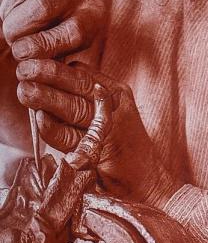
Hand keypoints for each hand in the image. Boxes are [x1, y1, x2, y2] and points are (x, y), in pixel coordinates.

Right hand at [0, 0, 104, 59]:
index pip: (72, 33)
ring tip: (8, 19)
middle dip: (18, 26)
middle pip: (43, 6)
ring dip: (8, 9)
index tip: (21, 53)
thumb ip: (48, 54)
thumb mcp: (60, 44)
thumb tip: (28, 66)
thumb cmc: (55, 23)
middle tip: (10, 37)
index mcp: (94, 14)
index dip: (42, 45)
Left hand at [16, 59, 181, 208]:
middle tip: (25, 70)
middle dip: (49, 76)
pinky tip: (41, 120)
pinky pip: (71, 137)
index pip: (81, 73)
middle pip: (78, 85)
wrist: (148, 181)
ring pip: (73, 108)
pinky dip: (53, 129)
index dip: (55, 66)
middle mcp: (116, 106)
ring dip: (46, 99)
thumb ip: (82, 99)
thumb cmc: (122, 149)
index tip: (32, 61)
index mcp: (116, 93)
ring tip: (25, 91)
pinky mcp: (104, 151)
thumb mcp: (108, 115)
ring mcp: (113, 128)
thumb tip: (41, 83)